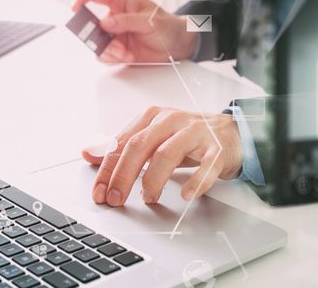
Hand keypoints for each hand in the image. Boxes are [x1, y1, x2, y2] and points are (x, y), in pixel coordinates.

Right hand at [71, 0, 197, 62]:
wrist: (177, 46)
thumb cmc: (167, 27)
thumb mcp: (150, 21)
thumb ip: (127, 21)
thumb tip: (105, 23)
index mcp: (121, 2)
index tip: (75, 8)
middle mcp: (114, 18)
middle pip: (91, 23)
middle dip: (95, 35)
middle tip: (108, 42)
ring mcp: (115, 35)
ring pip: (97, 43)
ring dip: (108, 50)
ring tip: (125, 53)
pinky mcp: (118, 50)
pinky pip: (105, 56)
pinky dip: (113, 58)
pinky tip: (128, 56)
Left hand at [82, 106, 242, 205]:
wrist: (229, 133)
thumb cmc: (186, 137)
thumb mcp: (152, 137)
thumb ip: (121, 146)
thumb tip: (88, 154)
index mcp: (151, 117)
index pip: (121, 143)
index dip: (107, 169)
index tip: (99, 192)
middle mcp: (171, 121)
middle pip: (139, 146)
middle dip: (123, 175)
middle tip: (115, 199)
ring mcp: (195, 133)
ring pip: (167, 154)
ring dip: (153, 180)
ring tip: (148, 198)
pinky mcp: (216, 148)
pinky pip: (206, 166)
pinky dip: (196, 182)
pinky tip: (186, 194)